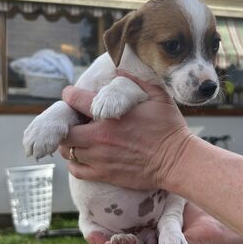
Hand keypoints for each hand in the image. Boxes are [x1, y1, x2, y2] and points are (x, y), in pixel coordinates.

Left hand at [59, 73, 192, 189]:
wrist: (177, 161)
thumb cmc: (169, 129)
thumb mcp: (158, 97)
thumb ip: (136, 80)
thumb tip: (119, 69)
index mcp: (110, 115)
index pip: (76, 100)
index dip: (69, 95)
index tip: (70, 95)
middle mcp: (99, 137)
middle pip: (65, 130)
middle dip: (66, 124)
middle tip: (74, 121)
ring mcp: (100, 158)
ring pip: (67, 151)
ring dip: (69, 143)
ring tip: (77, 139)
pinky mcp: (104, 174)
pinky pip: (76, 170)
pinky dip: (74, 163)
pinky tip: (82, 157)